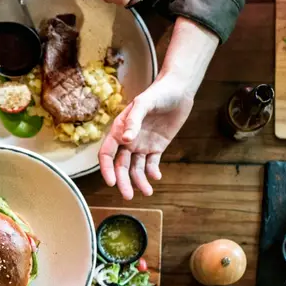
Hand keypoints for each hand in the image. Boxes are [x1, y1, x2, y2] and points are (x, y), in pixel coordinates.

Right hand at [97, 17, 218, 198]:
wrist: (178, 89)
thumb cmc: (158, 92)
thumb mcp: (144, 103)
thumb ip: (133, 120)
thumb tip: (125, 139)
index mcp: (119, 129)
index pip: (107, 153)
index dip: (106, 168)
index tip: (111, 182)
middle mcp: (128, 140)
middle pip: (120, 166)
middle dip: (123, 181)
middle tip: (128, 196)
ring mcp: (142, 144)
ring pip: (135, 168)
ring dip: (139, 181)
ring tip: (147, 192)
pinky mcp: (156, 147)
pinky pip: (151, 164)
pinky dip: (152, 172)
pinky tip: (156, 177)